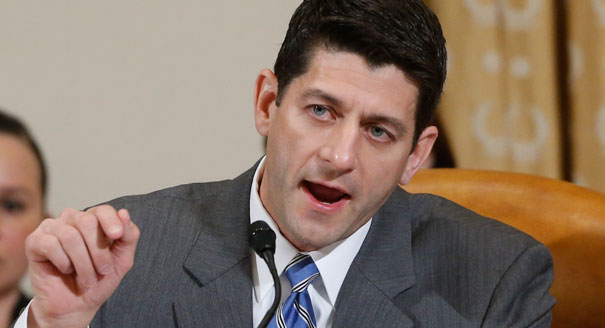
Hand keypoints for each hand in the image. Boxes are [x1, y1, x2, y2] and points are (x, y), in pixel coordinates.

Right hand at [25, 205, 139, 327]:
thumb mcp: (122, 260)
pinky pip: (51, 245)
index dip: (111, 221)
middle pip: (88, 222)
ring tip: (86, 279)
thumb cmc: (99, 280)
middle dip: (99, 252)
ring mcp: (52, 228)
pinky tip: (65, 270)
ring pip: (70, 235)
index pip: (102, 210)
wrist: (76, 306)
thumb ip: (129, 236)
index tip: (116, 235)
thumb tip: (124, 212)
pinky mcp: (35, 241)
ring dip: (83, 263)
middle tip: (102, 271)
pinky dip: (63, 263)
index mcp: (94, 219)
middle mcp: (72, 218)